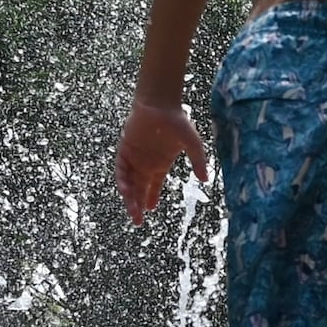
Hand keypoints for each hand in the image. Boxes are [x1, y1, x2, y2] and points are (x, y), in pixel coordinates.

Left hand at [115, 99, 207, 222]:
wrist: (160, 104)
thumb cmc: (177, 122)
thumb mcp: (193, 144)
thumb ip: (198, 161)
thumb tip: (206, 180)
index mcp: (160, 163)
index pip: (154, 185)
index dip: (151, 197)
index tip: (150, 210)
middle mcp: (145, 163)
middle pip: (139, 188)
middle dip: (138, 205)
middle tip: (138, 221)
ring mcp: (134, 157)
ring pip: (129, 183)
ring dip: (129, 198)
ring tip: (133, 212)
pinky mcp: (124, 150)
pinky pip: (120, 170)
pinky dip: (122, 181)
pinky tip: (125, 191)